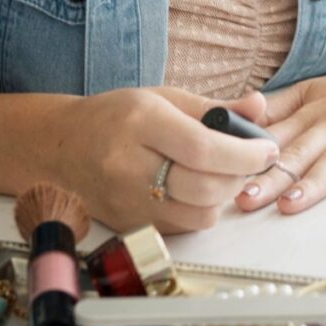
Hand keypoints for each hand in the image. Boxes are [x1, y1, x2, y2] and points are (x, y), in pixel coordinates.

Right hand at [51, 87, 278, 233]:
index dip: (245, 154)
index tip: (267, 150)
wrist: (58, 147)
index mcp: (141, 123)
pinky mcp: (128, 224)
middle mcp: (129, 165)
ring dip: (223, 197)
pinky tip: (196, 190)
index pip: (204, 149)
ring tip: (221, 175)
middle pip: (205, 187)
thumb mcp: (165, 98)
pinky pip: (183, 227)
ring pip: (199, 214)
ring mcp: (126, 201)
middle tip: (249, 162)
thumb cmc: (116, 117)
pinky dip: (201, 210)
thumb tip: (260, 106)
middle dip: (240, 176)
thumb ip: (217, 107)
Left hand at [235, 43, 325, 213]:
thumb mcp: (315, 90)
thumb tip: (237, 124)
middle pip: (301, 151)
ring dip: (314, 182)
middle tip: (245, 198)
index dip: (249, 157)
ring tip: (291, 203)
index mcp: (314, 112)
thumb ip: (279, 109)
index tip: (222, 175)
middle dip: (271, 176)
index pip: (277, 137)